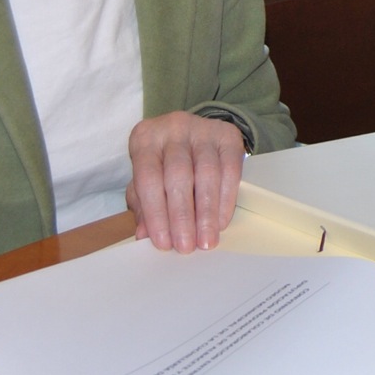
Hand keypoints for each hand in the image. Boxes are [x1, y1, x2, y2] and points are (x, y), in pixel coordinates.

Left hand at [126, 111, 244, 251]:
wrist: (192, 133)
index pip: (148, 178)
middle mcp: (173, 127)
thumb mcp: (146, 180)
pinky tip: (221, 221)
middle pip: (178, 175)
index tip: (163, 242)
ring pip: (207, 174)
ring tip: (206, 240)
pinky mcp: (228, 135)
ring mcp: (203, 129)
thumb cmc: (163, 162)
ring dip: (206, 212)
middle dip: (182, 216)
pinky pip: (230, 170)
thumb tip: (145, 234)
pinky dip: (226, 199)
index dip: (155, 213)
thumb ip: (143, 205)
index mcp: (146, 138)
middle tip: (186, 246)